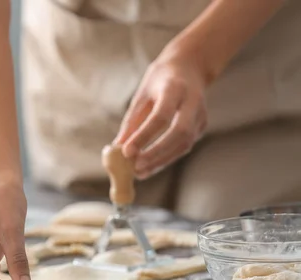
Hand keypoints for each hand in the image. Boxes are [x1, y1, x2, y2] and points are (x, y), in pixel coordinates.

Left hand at [115, 54, 207, 178]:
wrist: (190, 66)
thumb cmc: (160, 80)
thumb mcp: (142, 94)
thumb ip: (131, 121)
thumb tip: (117, 148)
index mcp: (175, 88)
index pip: (161, 116)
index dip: (144, 136)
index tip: (126, 152)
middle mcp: (193, 101)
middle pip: (179, 132)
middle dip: (157, 153)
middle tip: (136, 168)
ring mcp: (201, 114)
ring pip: (185, 143)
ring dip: (161, 161)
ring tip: (139, 173)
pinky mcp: (202, 125)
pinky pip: (184, 146)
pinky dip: (166, 158)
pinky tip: (150, 166)